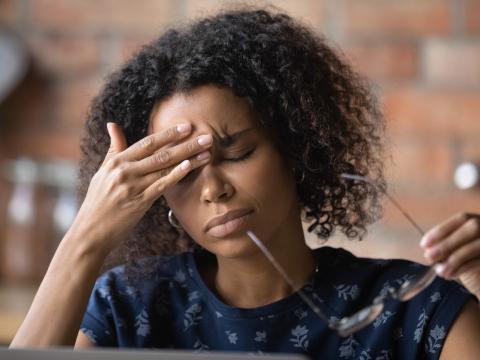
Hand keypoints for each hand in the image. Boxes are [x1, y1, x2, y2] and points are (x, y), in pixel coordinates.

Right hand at [69, 121, 211, 254]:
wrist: (90, 232)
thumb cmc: (98, 202)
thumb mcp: (103, 172)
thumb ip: (114, 149)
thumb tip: (113, 124)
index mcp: (116, 162)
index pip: (148, 143)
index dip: (169, 134)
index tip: (187, 126)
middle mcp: (124, 171)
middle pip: (161, 153)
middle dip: (186, 143)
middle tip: (207, 136)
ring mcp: (132, 187)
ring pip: (165, 168)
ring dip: (189, 158)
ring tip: (208, 151)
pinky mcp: (139, 203)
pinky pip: (161, 185)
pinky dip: (176, 174)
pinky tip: (190, 166)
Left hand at [421, 213, 479, 298]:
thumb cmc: (464, 251)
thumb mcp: (455, 242)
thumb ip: (446, 241)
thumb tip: (429, 250)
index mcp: (478, 219)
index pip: (462, 218)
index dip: (442, 230)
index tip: (424, 244)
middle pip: (472, 230)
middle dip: (448, 244)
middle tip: (429, 257)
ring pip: (477, 247)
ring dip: (455, 260)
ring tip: (439, 270)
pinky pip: (479, 261)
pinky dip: (463, 268)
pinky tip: (450, 274)